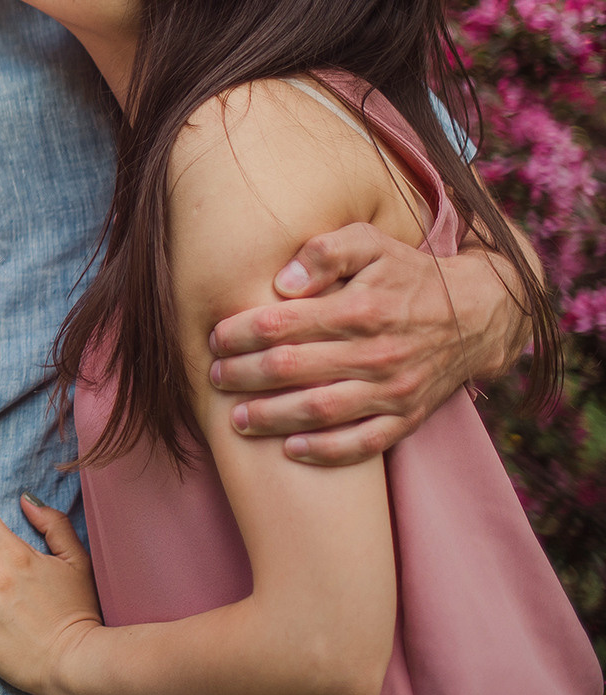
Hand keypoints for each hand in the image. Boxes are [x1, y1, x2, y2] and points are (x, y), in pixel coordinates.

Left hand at [208, 223, 522, 465]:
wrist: (478, 313)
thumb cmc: (408, 273)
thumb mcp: (371, 243)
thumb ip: (325, 251)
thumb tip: (284, 280)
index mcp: (360, 308)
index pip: (282, 324)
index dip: (241, 333)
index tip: (216, 338)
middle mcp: (376, 352)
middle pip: (292, 369)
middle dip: (245, 375)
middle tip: (216, 377)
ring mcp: (394, 389)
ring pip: (321, 411)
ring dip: (273, 417)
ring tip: (238, 419)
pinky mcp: (409, 416)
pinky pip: (364, 443)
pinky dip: (326, 451)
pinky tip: (291, 450)